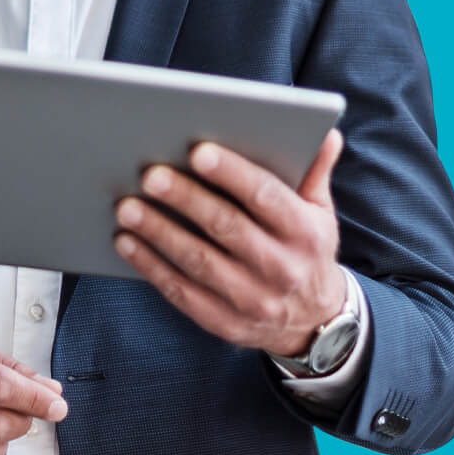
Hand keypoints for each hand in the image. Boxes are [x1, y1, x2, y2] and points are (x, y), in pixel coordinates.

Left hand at [113, 129, 345, 359]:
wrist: (313, 322)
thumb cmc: (305, 250)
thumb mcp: (320, 212)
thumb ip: (314, 171)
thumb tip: (326, 132)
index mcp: (304, 233)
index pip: (265, 196)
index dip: (232, 173)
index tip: (198, 151)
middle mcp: (280, 268)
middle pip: (226, 227)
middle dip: (185, 199)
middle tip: (149, 175)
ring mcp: (252, 299)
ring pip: (198, 261)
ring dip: (159, 232)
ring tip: (127, 207)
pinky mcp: (225, 322)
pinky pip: (182, 293)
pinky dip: (151, 266)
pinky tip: (127, 242)